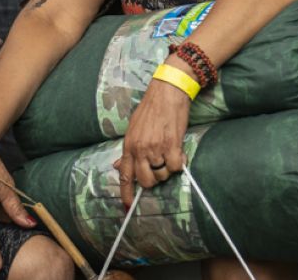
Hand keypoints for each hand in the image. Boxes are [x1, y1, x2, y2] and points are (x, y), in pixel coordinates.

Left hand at [116, 75, 190, 208]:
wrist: (167, 91)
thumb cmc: (151, 108)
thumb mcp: (133, 128)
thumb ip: (128, 149)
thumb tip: (118, 166)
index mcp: (128, 145)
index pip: (125, 175)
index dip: (126, 193)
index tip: (127, 206)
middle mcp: (140, 149)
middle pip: (145, 181)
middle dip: (154, 179)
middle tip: (160, 166)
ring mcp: (155, 148)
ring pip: (162, 174)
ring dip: (167, 168)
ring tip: (170, 153)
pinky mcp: (171, 145)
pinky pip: (175, 167)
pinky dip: (179, 162)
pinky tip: (179, 152)